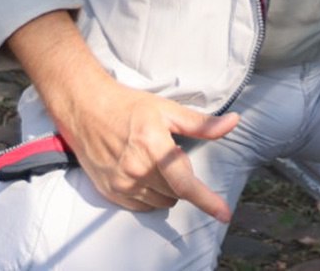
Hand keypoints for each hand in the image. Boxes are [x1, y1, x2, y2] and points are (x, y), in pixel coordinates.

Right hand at [59, 76, 239, 219]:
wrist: (86, 109)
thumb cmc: (127, 106)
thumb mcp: (166, 109)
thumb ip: (201, 123)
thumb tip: (233, 122)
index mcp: (153, 146)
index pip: (185, 183)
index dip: (207, 200)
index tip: (224, 214)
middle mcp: (136, 169)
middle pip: (176, 192)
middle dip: (181, 177)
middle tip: (168, 152)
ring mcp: (122, 183)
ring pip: (161, 201)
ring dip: (167, 187)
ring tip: (152, 160)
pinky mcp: (111, 192)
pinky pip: (143, 206)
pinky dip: (150, 194)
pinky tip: (141, 172)